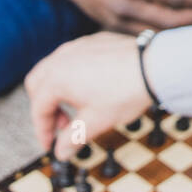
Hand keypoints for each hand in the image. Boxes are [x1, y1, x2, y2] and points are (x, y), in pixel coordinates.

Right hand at [25, 31, 149, 156]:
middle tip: (62, 124)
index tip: (50, 144)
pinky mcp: (94, 41)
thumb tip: (61, 151)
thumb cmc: (124, 93)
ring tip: (78, 106)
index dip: (42, 130)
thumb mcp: (95, 122)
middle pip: (38, 83)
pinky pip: (74, 57)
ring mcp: (78, 46)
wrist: (154, 66)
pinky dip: (74, 74)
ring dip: (58, 89)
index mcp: (56, 77)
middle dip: (45, 106)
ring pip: (54, 67)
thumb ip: (72, 138)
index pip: (38, 108)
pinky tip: (92, 87)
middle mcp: (62, 57)